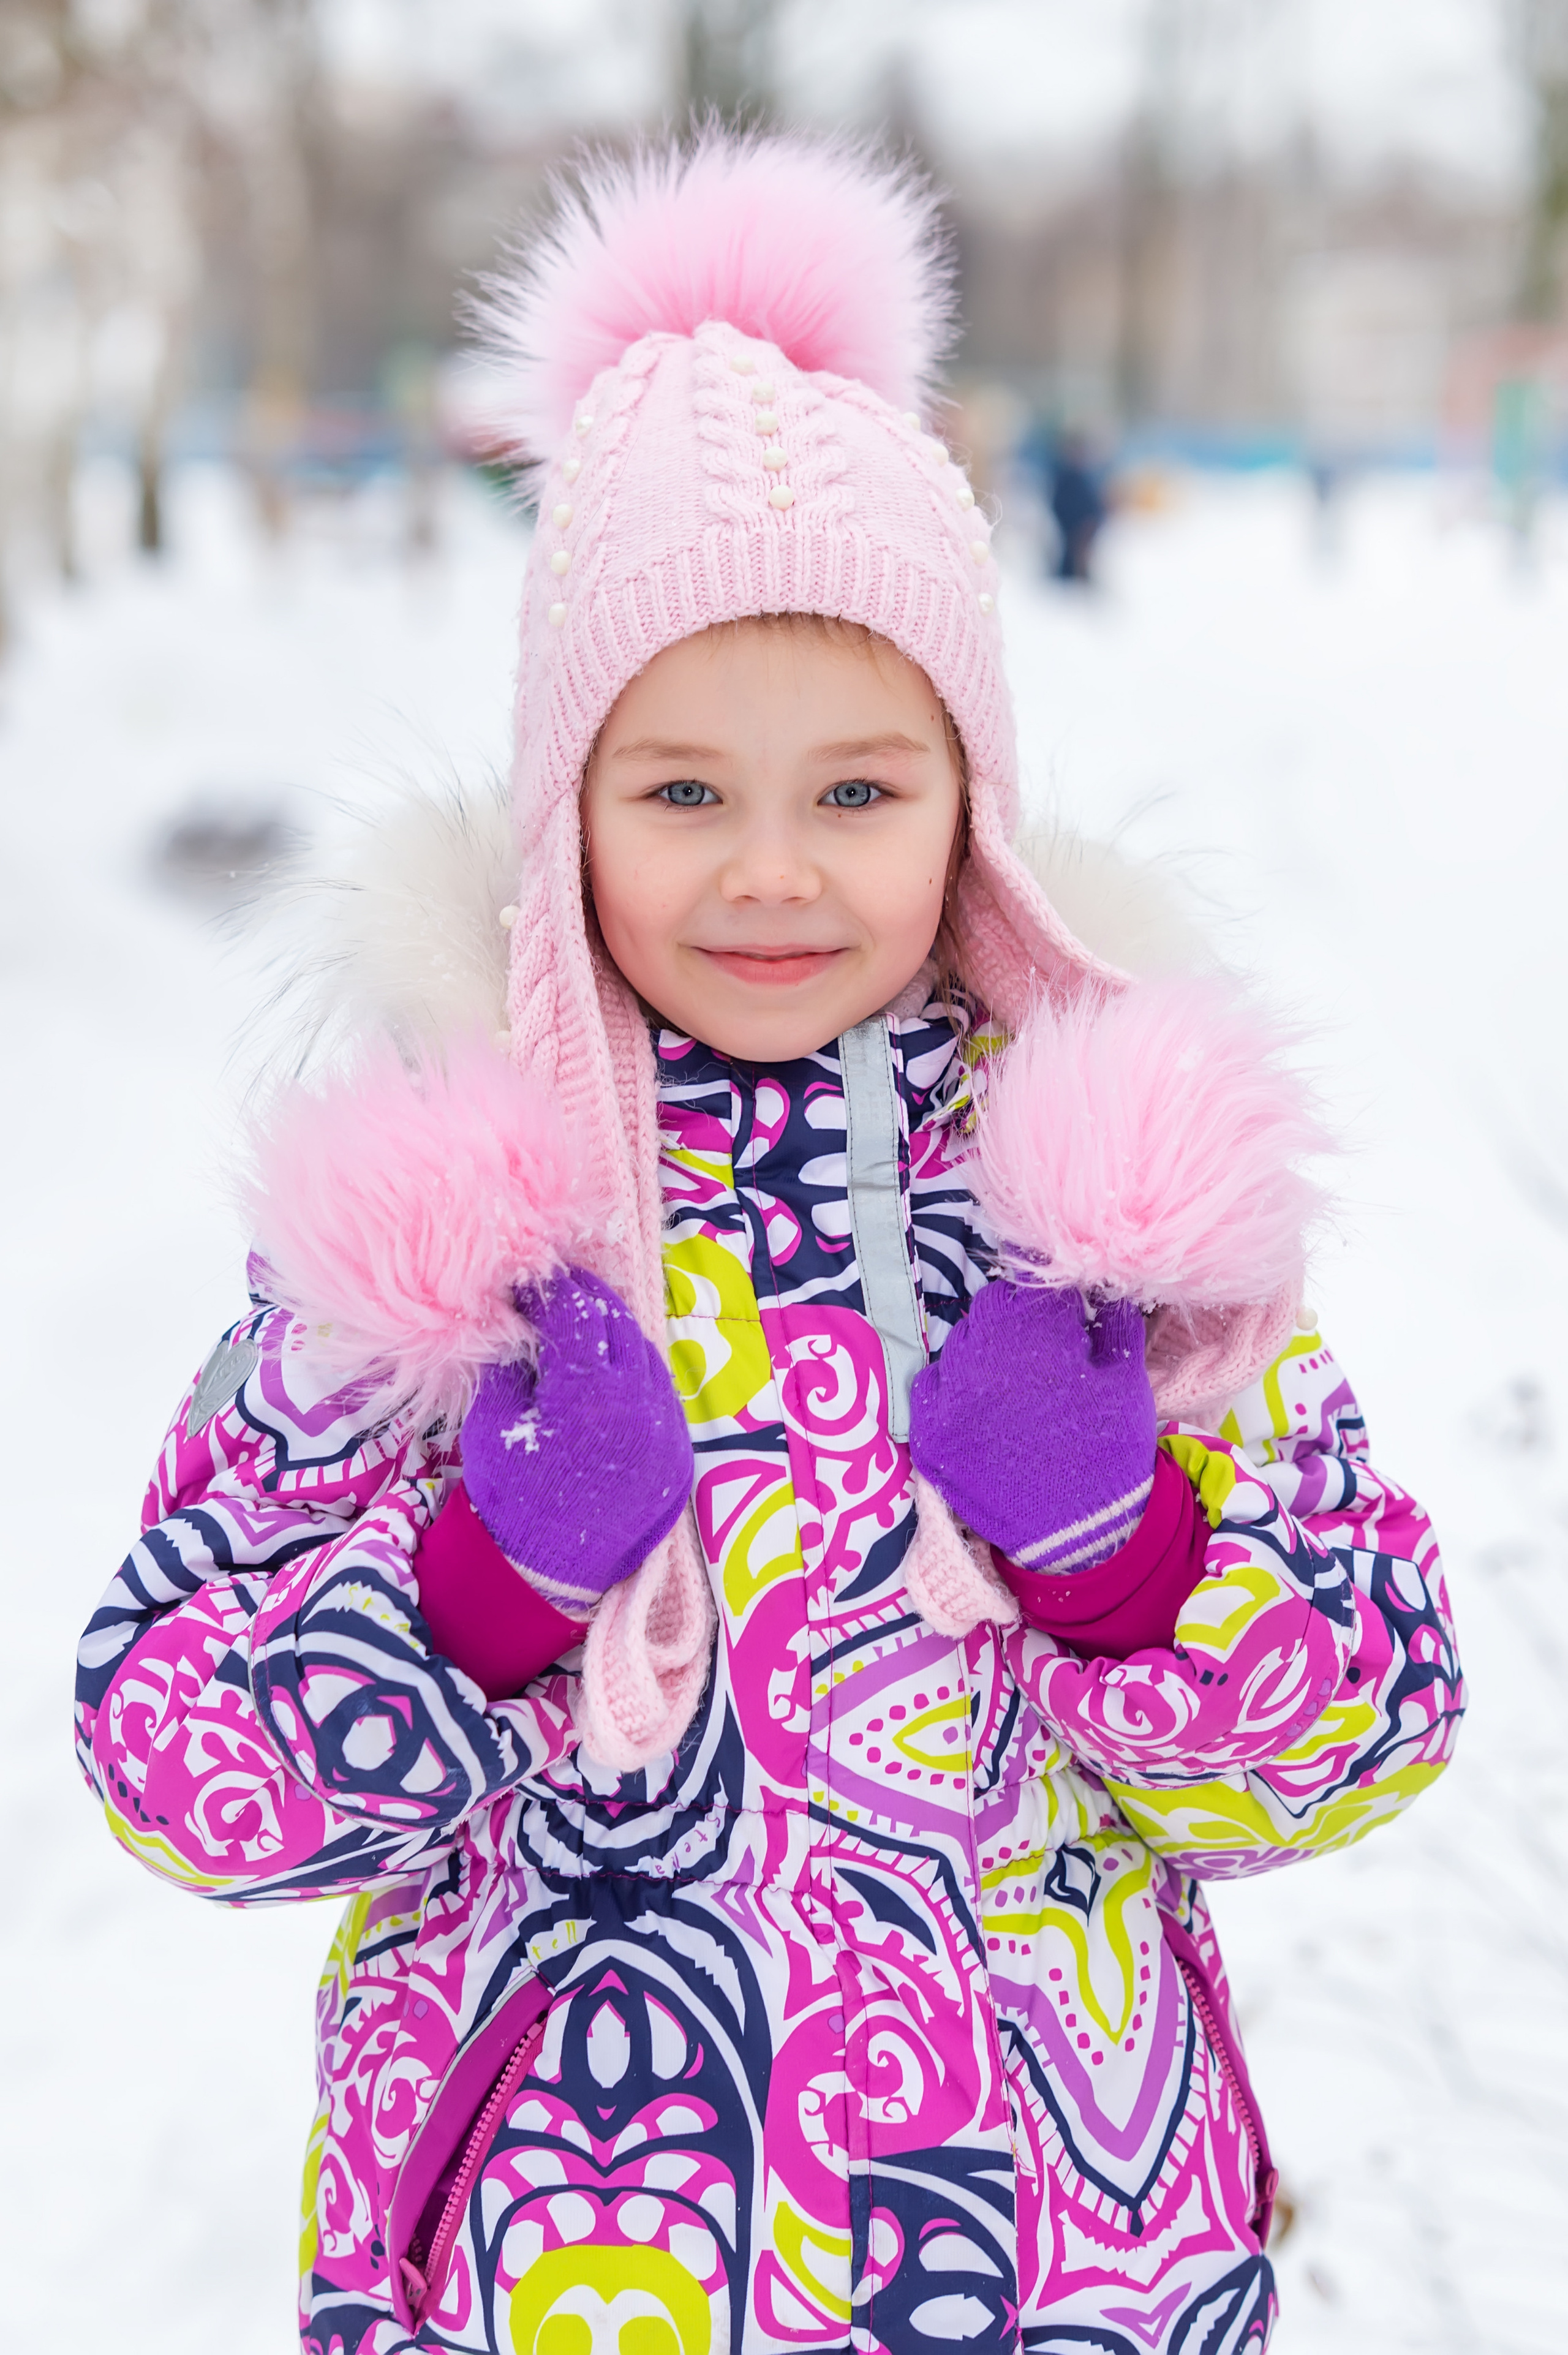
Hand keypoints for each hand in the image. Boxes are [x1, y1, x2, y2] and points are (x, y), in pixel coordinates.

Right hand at [460, 1269, 692, 1611]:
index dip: (552, 1290)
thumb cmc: (511, 1496)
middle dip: (586, 1302)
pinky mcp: (679, 1453)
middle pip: (617, 1324)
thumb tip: (519, 1319)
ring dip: (615, 1335)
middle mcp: (636, 1404)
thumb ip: (512, 1364)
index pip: (576, 1312)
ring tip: (585, 1331)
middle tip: (559, 1294)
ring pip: (646, 1354)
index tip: (533, 1282)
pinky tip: (612, 1375)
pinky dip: (637, 1375)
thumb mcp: (494, 1422)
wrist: (548, 1574)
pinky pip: (662, 1395)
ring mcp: (665, 1430)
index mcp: (586, 1393)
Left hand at [909, 1284, 1155, 1573]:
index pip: (1034, 1287)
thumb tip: (1099, 1286)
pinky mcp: (931, 1434)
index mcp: (1037, 1338)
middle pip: (992, 1308)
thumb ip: (1114, 1321)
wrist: (1080, 1533)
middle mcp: (985, 1360)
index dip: (1051, 1299)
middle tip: (1038, 1348)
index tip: (1060, 1316)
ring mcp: (951, 1398)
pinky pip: (928, 1385)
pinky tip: (977, 1403)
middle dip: (1017, 1320)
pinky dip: (951, 1386)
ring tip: (1012, 1381)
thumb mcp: (1127, 1379)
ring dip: (985, 1349)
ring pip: (960, 1343)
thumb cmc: (1110, 1451)